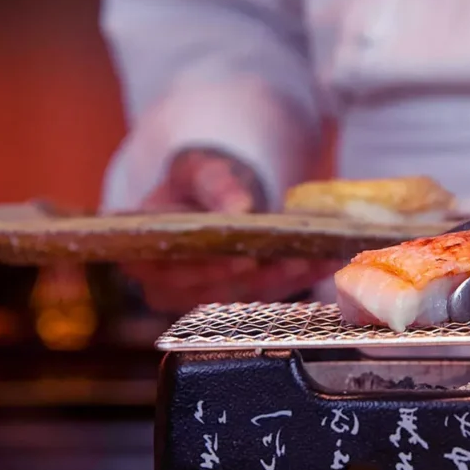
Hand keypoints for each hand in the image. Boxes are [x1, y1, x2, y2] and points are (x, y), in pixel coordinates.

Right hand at [122, 148, 335, 312]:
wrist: (214, 194)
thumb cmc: (197, 182)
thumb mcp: (198, 170)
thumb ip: (214, 182)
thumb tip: (239, 205)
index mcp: (142, 253)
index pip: (170, 270)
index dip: (208, 269)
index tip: (245, 260)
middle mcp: (167, 286)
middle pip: (216, 290)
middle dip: (262, 276)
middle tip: (298, 259)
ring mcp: (204, 297)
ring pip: (248, 296)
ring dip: (289, 279)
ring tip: (321, 258)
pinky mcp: (237, 300)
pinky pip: (269, 294)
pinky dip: (301, 279)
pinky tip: (326, 262)